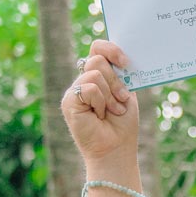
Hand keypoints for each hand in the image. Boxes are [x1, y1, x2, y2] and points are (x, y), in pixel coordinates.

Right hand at [60, 41, 138, 161]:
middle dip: (116, 80)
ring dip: (110, 94)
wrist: (116, 148)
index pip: (98, 48)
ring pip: (95, 73)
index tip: (126, 63)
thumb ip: (120, 75)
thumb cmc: (122, 125)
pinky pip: (89, 88)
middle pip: (98, 59)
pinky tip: (100, 116)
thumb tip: (121, 58)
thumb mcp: (126, 94)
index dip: (112, 49)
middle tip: (122, 99)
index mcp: (99, 76)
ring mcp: (75, 90)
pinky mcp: (69, 101)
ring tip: (112, 111)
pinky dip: (101, 102)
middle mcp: (84, 80)